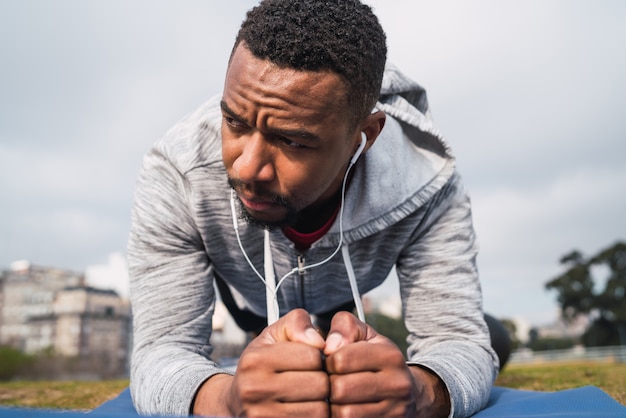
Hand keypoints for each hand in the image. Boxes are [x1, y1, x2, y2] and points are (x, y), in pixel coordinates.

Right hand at [193, 308, 329, 416]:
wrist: (235, 401)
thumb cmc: (261, 364)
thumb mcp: (273, 335)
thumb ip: (297, 324)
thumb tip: (319, 341)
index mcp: (255, 360)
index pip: (312, 356)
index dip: (319, 357)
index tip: (312, 361)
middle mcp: (254, 389)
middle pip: (318, 385)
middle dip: (323, 381)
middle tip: (316, 380)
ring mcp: (261, 415)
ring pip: (319, 411)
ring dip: (323, 403)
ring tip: (313, 396)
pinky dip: (316, 417)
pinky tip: (307, 407)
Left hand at [323, 312, 449, 417]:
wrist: (408, 392)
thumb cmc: (377, 358)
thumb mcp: (365, 335)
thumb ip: (344, 328)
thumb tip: (329, 346)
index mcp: (390, 355)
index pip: (341, 360)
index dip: (328, 362)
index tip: (332, 363)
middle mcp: (398, 384)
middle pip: (341, 389)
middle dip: (329, 385)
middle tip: (332, 382)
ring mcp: (395, 410)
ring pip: (344, 413)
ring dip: (334, 406)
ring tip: (337, 398)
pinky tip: (344, 408)